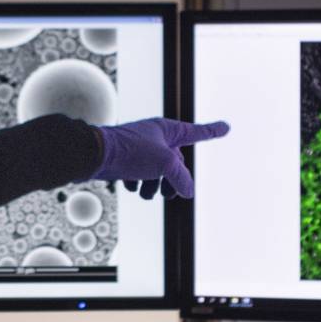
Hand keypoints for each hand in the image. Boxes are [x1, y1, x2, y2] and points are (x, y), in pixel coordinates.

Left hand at [92, 118, 231, 199]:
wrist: (94, 154)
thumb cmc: (130, 152)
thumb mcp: (164, 164)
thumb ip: (181, 178)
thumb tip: (187, 191)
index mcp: (168, 130)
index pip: (197, 132)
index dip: (212, 131)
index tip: (226, 127)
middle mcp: (155, 136)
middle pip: (175, 162)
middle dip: (173, 180)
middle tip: (170, 194)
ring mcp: (140, 147)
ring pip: (156, 171)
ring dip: (154, 186)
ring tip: (147, 193)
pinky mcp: (125, 158)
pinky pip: (139, 174)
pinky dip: (136, 183)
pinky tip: (129, 185)